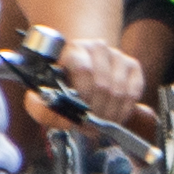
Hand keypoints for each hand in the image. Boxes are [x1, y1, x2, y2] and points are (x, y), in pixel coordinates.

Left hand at [38, 30, 154, 138]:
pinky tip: (114, 117)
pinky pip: (133, 93)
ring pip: (119, 91)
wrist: (79, 68)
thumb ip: (42, 109)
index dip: (84, 95)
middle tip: (90, 127)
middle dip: (96, 112)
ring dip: (110, 114)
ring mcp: (117, 55)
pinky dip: (124, 111)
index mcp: (72, 49)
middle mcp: (97, 47)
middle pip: (103, 85)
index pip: (84, 70)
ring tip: (100, 124)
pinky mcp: (132, 65)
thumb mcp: (41, 95)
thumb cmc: (59, 84)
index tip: (79, 115)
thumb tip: (66, 121)